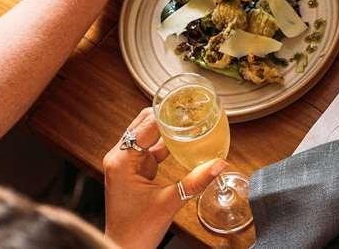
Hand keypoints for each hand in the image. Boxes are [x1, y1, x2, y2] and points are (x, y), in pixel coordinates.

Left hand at [103, 108, 227, 248]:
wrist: (124, 248)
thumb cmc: (135, 230)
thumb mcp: (170, 202)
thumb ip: (196, 180)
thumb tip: (219, 164)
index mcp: (121, 161)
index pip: (146, 125)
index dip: (167, 113)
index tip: (186, 104)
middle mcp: (119, 158)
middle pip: (144, 124)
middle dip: (168, 116)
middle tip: (190, 110)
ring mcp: (125, 163)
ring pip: (148, 134)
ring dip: (167, 129)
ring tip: (189, 122)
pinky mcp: (132, 170)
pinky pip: (151, 148)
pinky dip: (167, 143)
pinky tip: (183, 141)